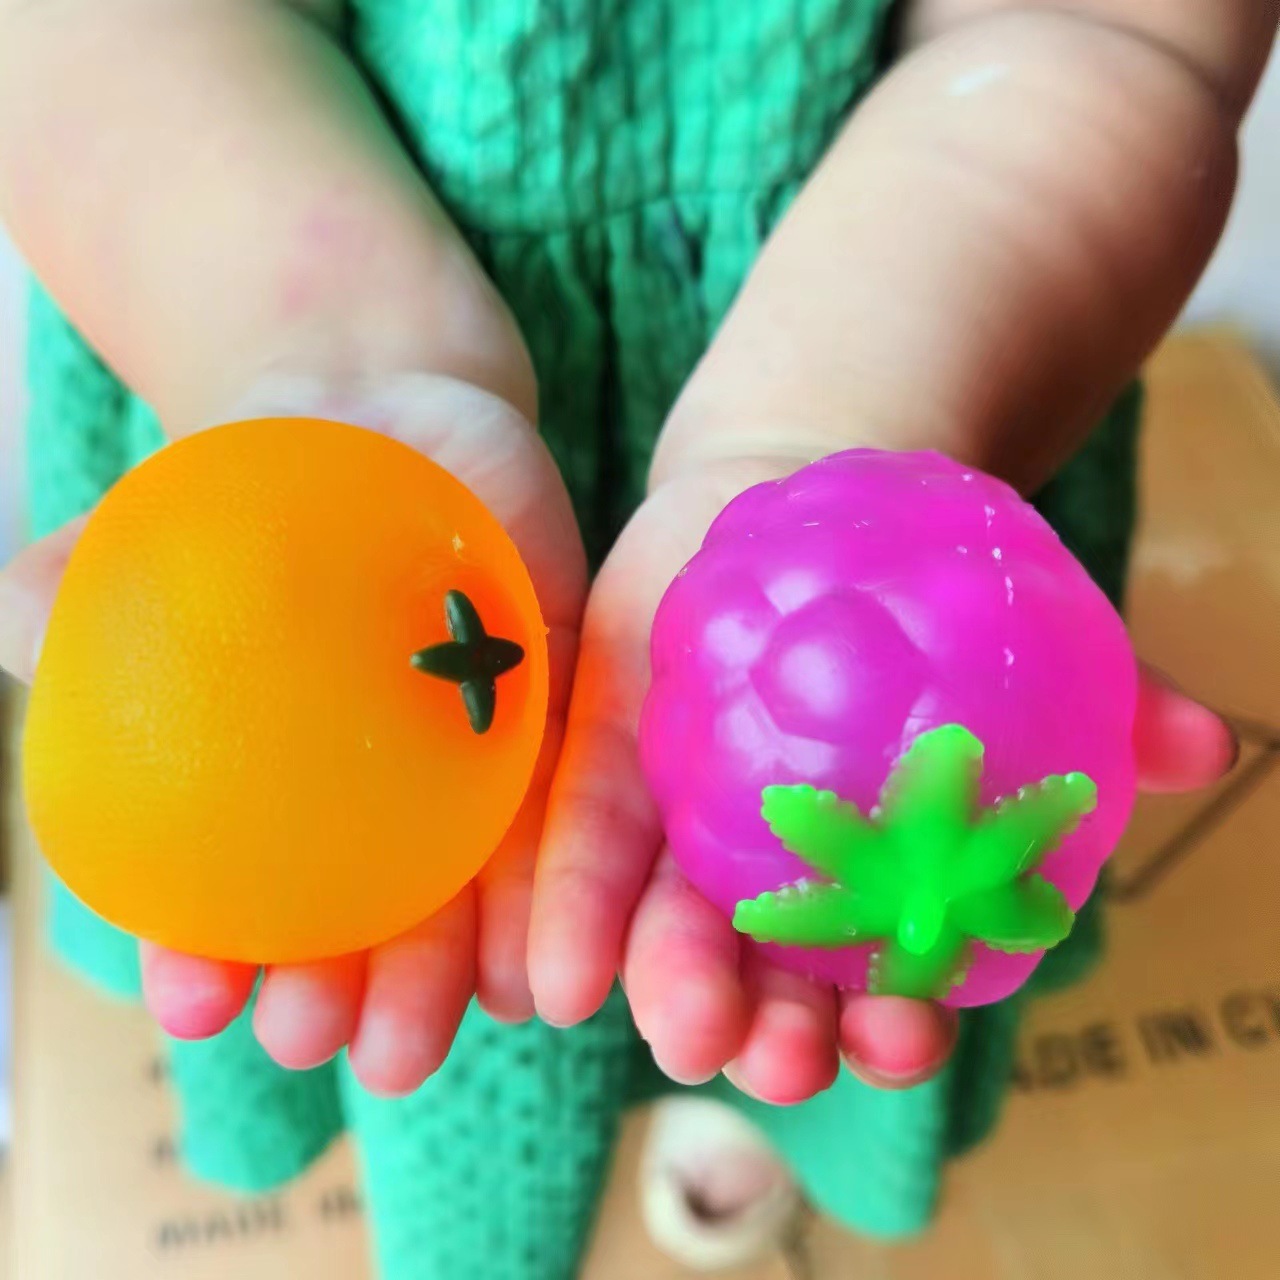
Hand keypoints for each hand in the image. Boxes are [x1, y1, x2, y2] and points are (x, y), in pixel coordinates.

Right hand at [0, 374, 586, 1094]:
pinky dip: (544, 883)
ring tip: (418, 1038)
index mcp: (269, 775)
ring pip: (464, 883)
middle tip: (313, 1044)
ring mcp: (470, 748)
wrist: (385, 409)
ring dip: (441, 971)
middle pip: (360, 912)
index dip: (205, 951)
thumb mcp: (164, 529)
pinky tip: (530, 961)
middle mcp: (373, 787)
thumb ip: (93, 579)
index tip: (192, 1001)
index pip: (233, 887)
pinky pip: (557, 796)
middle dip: (337, 989)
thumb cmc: (256, 485)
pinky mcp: (552, 696)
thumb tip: (21, 608)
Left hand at [528, 454, 1237, 1100]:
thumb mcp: (1017, 640)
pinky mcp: (611, 770)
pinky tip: (555, 977)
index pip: (888, 975)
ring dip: (674, 992)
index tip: (905, 1032)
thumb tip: (1203, 743)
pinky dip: (573, 909)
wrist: (796, 500)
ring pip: (674, 932)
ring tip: (682, 1029)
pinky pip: (587, 842)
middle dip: (776, 1034)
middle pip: (774, 979)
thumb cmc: (925, 592)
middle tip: (780, 1058)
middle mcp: (772, 873)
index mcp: (876, 873)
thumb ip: (1106, 698)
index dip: (900, 1018)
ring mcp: (684, 829)